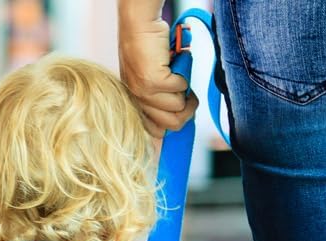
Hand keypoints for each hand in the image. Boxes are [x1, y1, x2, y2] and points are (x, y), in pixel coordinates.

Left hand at [118, 17, 198, 137]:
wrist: (138, 24)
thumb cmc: (145, 47)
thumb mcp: (148, 79)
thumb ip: (158, 98)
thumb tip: (179, 112)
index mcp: (135, 103)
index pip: (157, 131)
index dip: (174, 121)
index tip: (182, 109)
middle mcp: (137, 101)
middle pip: (172, 125)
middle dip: (187, 111)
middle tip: (190, 97)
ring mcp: (144, 92)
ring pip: (178, 107)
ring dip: (185, 90)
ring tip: (180, 76)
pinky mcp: (153, 81)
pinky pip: (180, 88)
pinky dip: (183, 75)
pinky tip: (174, 64)